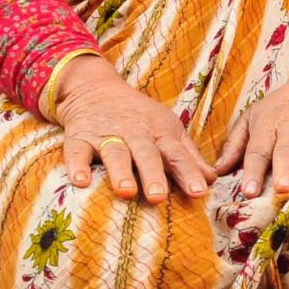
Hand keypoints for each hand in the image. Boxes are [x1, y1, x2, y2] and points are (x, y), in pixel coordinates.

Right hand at [53, 55, 213, 203]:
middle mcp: (135, 133)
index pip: (177, 154)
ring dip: (120, 172)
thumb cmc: (141, 118)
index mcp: (160, 134)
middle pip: (146, 154)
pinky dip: (77, 166)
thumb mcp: (168, 130)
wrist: (97, 90)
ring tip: (126, 192)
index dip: (188, 173)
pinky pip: (76, 152)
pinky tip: (80, 181)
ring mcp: (107, 135)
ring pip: (114, 153)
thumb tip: (212, 179)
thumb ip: (188, 156)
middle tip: (158, 197)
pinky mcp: (80, 137)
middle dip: (153, 175)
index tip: (199, 193)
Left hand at [214, 51, 288, 194]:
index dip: (252, 170)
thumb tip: (218, 171)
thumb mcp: (254, 116)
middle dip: (283, 168)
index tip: (248, 191)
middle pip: (286, 148)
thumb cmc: (284, 105)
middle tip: (280, 188)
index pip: (258, 149)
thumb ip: (236, 144)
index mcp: (268, 123)